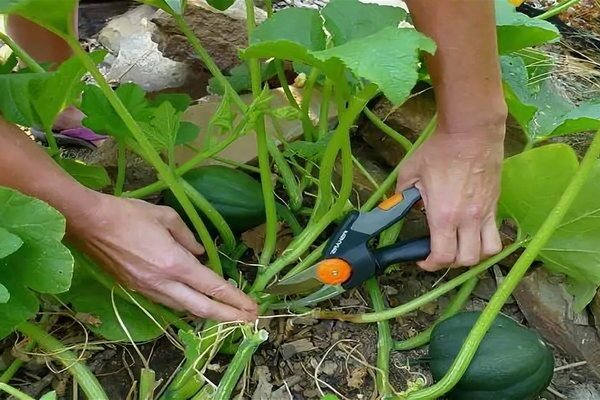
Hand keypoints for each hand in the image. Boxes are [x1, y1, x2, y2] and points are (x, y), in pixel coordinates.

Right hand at [67, 193, 257, 321]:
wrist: (89, 223)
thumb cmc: (128, 214)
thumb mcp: (166, 217)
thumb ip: (188, 237)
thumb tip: (199, 252)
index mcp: (174, 264)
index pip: (212, 286)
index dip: (234, 299)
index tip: (252, 307)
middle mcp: (162, 283)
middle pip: (201, 308)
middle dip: (228, 317)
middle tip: (249, 321)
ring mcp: (147, 289)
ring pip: (183, 308)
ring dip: (206, 313)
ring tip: (226, 314)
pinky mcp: (135, 289)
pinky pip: (166, 302)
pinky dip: (185, 305)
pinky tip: (194, 303)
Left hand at [396, 124, 503, 270]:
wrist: (471, 133)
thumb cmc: (440, 151)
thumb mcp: (410, 172)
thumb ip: (402, 195)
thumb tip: (398, 206)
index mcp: (444, 215)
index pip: (442, 256)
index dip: (430, 264)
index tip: (422, 260)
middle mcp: (468, 220)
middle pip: (467, 260)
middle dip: (451, 263)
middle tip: (439, 252)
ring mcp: (485, 213)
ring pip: (487, 252)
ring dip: (473, 255)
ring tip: (460, 246)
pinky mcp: (495, 204)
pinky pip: (496, 234)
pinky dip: (486, 240)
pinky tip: (473, 232)